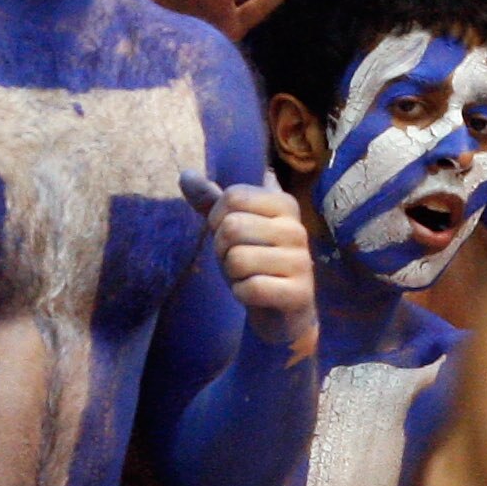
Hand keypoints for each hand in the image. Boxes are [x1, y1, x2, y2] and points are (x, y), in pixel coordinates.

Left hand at [183, 170, 314, 356]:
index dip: (217, 218)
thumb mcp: (232, 228)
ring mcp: (301, 261)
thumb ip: (210, 201)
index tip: (229, 234)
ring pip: (237, 259)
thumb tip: (185, 174)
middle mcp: (297, 229)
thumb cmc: (255, 262)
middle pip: (232, 227)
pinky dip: (242, 294)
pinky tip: (255, 294)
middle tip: (238, 261)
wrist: (283, 311)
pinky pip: (251, 288)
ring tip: (248, 276)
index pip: (233, 196)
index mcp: (284, 204)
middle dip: (222, 250)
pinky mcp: (298, 292)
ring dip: (232, 274)